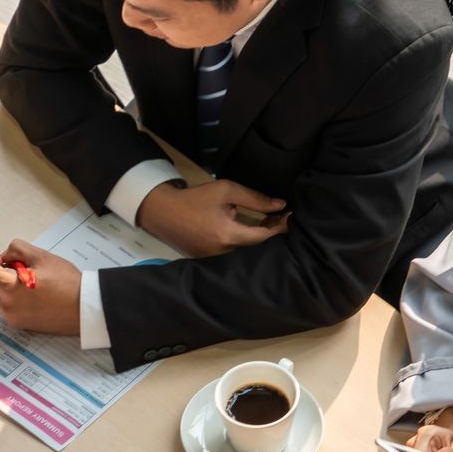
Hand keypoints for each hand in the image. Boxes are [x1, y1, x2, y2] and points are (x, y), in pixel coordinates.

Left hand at [0, 239, 79, 334]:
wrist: (84, 309)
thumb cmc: (66, 281)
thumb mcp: (41, 255)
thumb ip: (15, 249)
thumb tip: (2, 258)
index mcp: (9, 288)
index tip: (10, 263)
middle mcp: (6, 306)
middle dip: (0, 272)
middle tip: (26, 271)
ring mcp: (12, 317)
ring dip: (7, 285)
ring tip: (33, 284)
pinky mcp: (19, 324)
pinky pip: (7, 305)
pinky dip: (15, 297)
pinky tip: (36, 296)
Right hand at [136, 179, 287, 257]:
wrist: (163, 212)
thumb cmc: (196, 198)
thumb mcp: (226, 191)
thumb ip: (254, 199)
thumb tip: (280, 205)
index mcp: (229, 235)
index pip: (263, 236)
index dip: (279, 227)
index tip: (289, 217)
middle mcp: (223, 253)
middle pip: (255, 246)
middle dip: (270, 232)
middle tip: (279, 217)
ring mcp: (214, 260)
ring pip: (244, 251)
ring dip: (256, 237)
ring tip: (267, 222)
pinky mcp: (207, 261)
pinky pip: (231, 254)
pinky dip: (242, 242)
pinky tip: (246, 230)